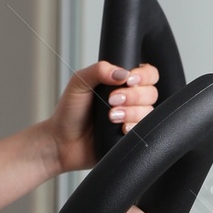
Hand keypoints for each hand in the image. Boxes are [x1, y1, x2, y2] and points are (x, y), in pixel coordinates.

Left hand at [49, 58, 160, 172]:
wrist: (61, 142)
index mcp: (121, 83)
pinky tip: (119, 129)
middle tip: (111, 100)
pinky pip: (143, 130)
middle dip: (133, 96)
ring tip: (111, 117)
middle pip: (151, 92)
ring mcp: (131, 119)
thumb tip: (123, 73)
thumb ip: (99, 70)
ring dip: (131, 112)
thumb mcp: (79, 82)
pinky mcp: (129, 137)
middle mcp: (130, 100)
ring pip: (149, 111)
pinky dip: (133, 127)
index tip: (128, 80)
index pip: (148, 73)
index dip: (143, 76)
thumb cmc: (69, 112)